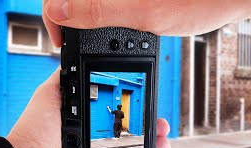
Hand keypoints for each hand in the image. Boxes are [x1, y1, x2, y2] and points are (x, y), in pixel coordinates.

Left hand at [7, 68, 170, 147]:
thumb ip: (64, 79)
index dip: (132, 117)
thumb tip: (74, 62)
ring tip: (165, 143)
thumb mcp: (49, 96)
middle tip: (161, 127)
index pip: (114, 122)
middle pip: (126, 141)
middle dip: (147, 134)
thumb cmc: (33, 133)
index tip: (145, 110)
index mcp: (82, 128)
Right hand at [43, 0, 250, 46]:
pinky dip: (100, 17)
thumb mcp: (142, 13)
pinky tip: (109, 27)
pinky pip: (104, 4)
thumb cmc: (196, 0)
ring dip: (82, 19)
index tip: (61, 36)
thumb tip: (59, 12)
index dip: (53, 15)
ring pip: (88, 2)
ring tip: (89, 36)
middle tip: (74, 39)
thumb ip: (97, 11)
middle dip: (67, 19)